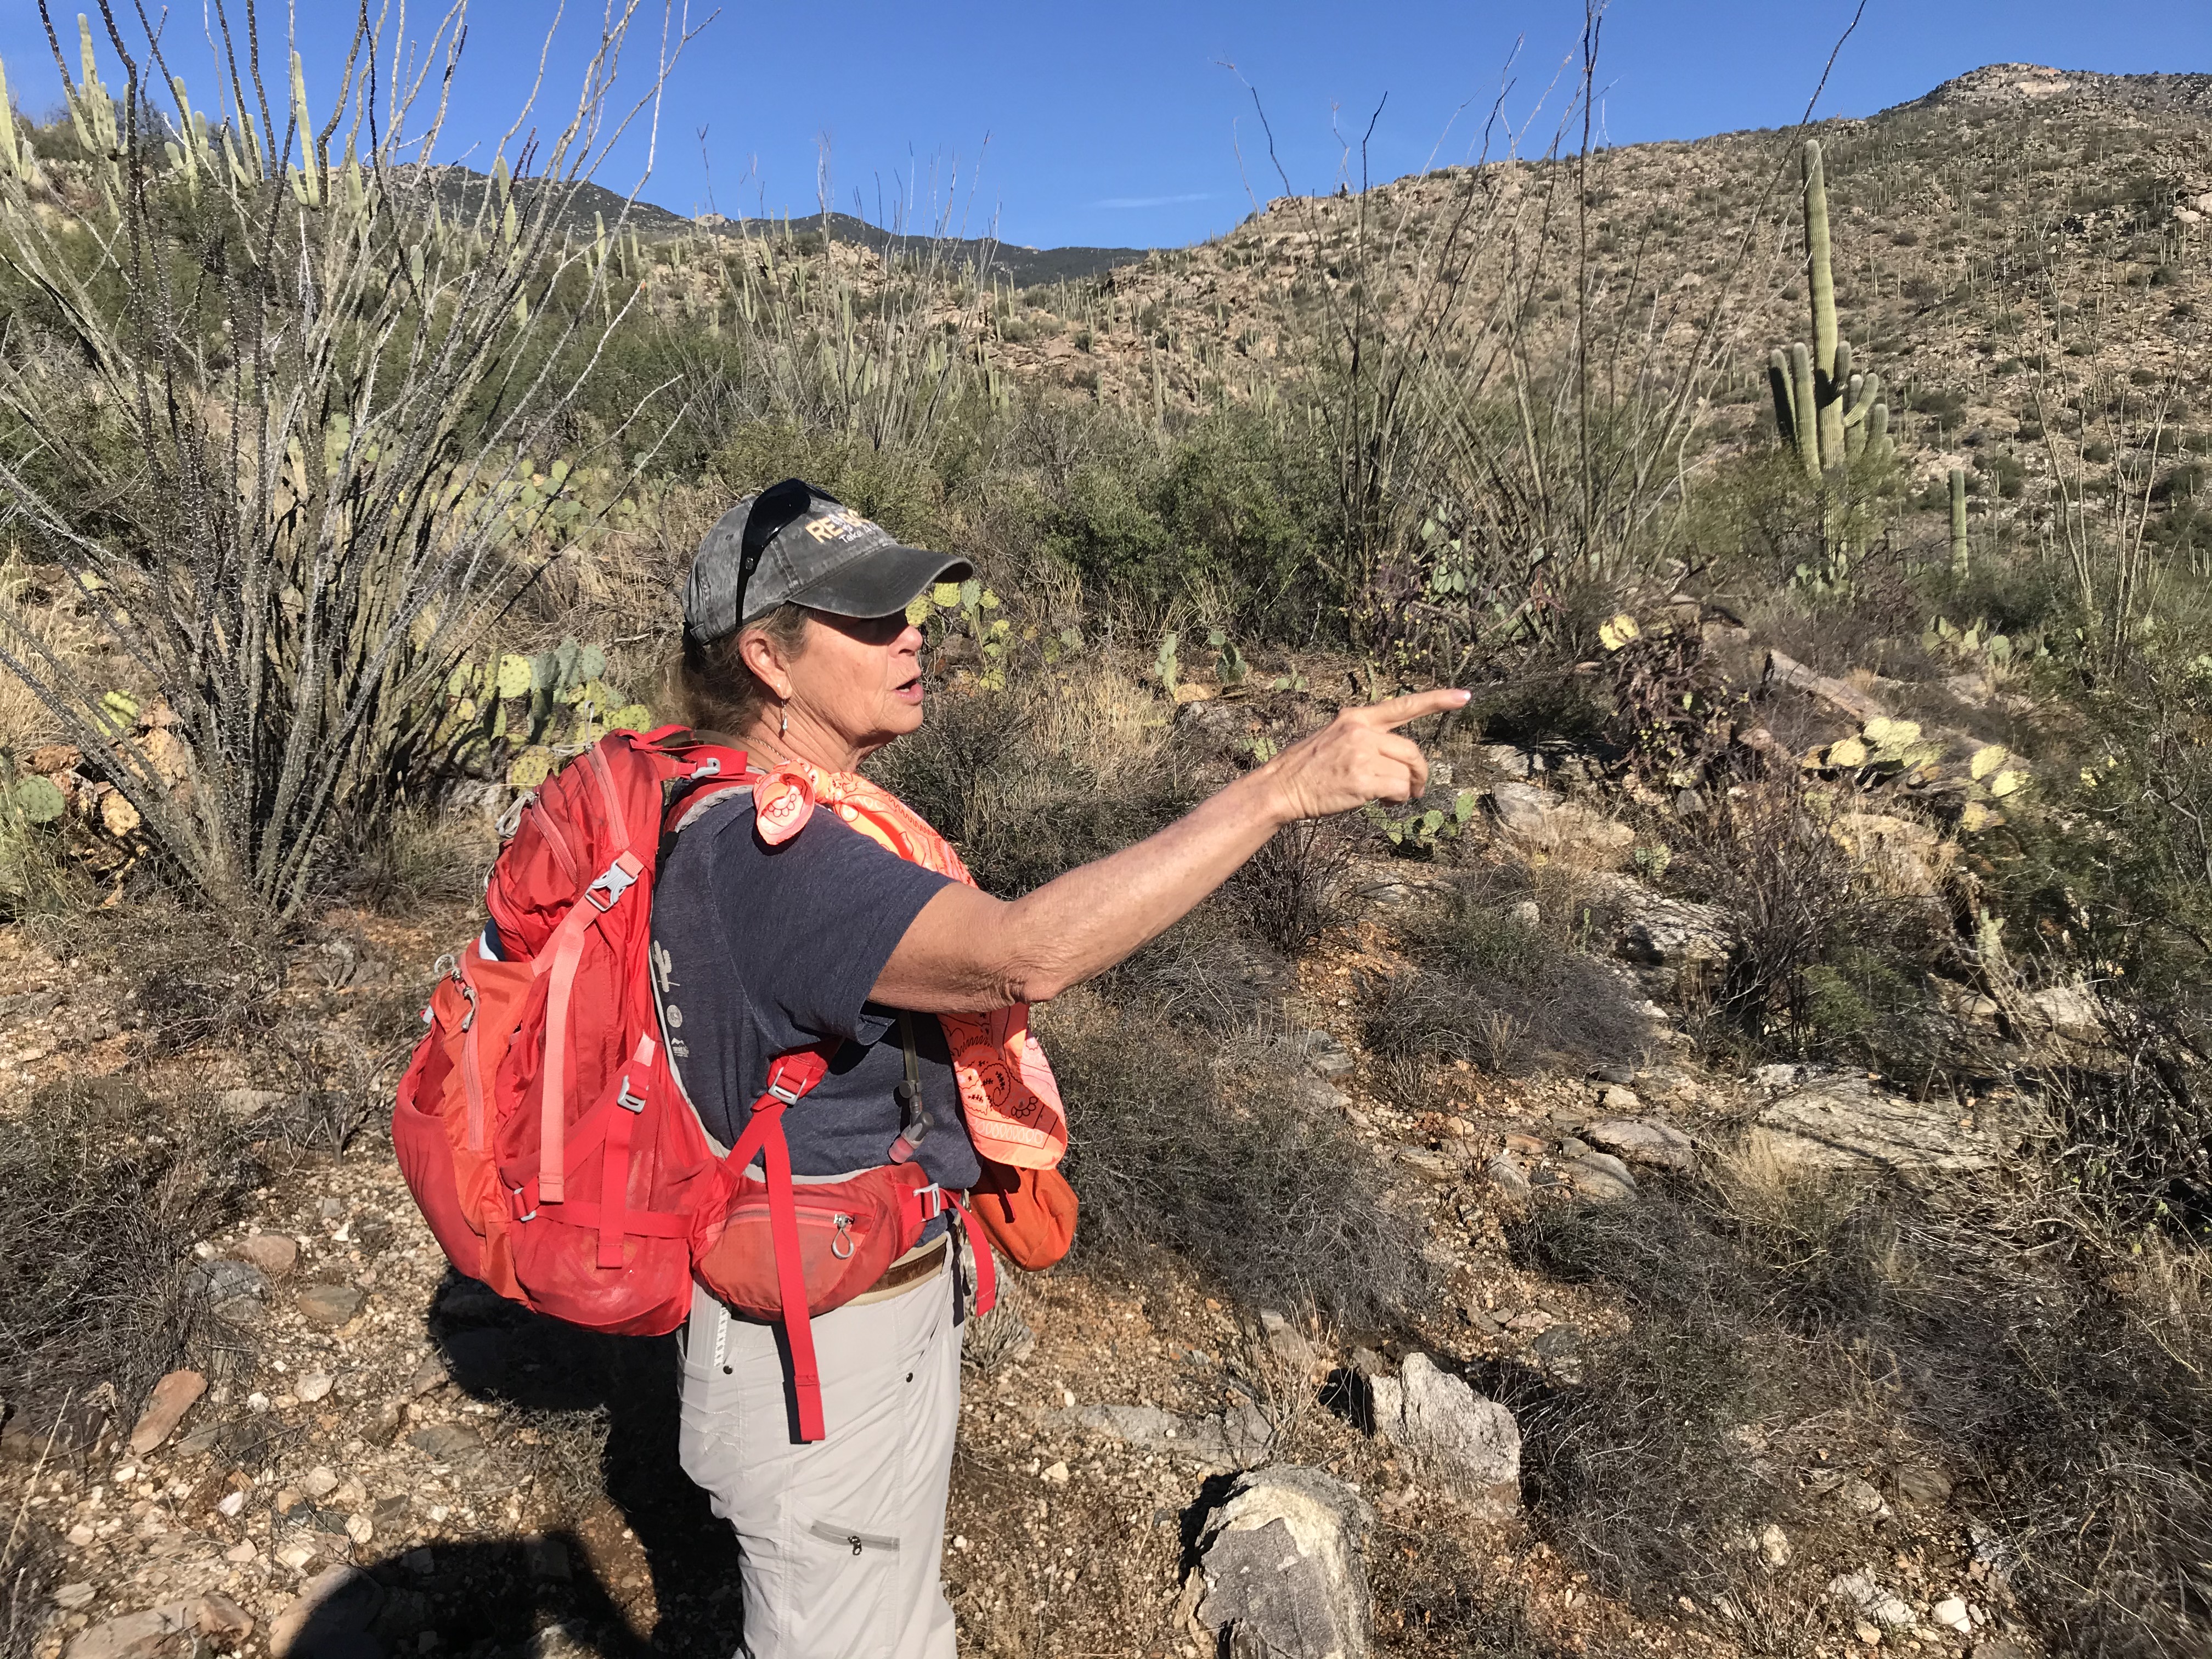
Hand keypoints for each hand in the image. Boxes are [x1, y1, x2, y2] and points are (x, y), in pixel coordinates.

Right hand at [1257, 688, 1471, 821]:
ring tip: (1389, 797)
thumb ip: (1365, 738)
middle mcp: (1362, 730)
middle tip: (1416, 789)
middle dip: (1419, 772)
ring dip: (1404, 790)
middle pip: (1412, 750)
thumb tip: (1396, 757)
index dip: (1438, 700)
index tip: (1465, 696)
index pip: (1404, 705)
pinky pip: (1397, 790)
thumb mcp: (1335, 738)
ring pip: (1406, 773)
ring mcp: (1362, 754)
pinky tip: (1380, 802)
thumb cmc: (1307, 769)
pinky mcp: (1363, 778)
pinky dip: (1396, 800)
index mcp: (1357, 717)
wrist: (1281, 787)